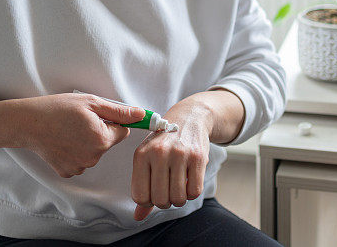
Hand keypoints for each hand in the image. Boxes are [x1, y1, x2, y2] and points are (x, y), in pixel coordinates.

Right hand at [16, 93, 145, 177]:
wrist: (28, 123)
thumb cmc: (57, 109)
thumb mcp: (90, 102)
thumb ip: (119, 111)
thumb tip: (141, 114)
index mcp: (102, 139)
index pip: (123, 132)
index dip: (113, 121)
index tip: (101, 115)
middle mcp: (93, 157)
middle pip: (108, 142)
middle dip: (100, 131)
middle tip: (81, 120)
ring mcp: (80, 167)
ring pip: (95, 152)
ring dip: (87, 142)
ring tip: (69, 130)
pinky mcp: (68, 172)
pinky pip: (81, 161)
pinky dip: (75, 152)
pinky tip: (63, 141)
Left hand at [131, 98, 212, 220]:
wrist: (189, 118)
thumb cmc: (164, 143)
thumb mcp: (148, 159)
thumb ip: (143, 188)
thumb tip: (138, 217)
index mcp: (141, 155)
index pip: (140, 196)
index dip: (149, 201)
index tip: (155, 191)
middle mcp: (158, 153)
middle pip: (160, 200)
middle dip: (166, 201)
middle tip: (169, 190)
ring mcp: (179, 154)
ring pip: (178, 198)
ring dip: (180, 198)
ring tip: (180, 186)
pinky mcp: (198, 156)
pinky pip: (195, 191)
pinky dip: (192, 193)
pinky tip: (190, 180)